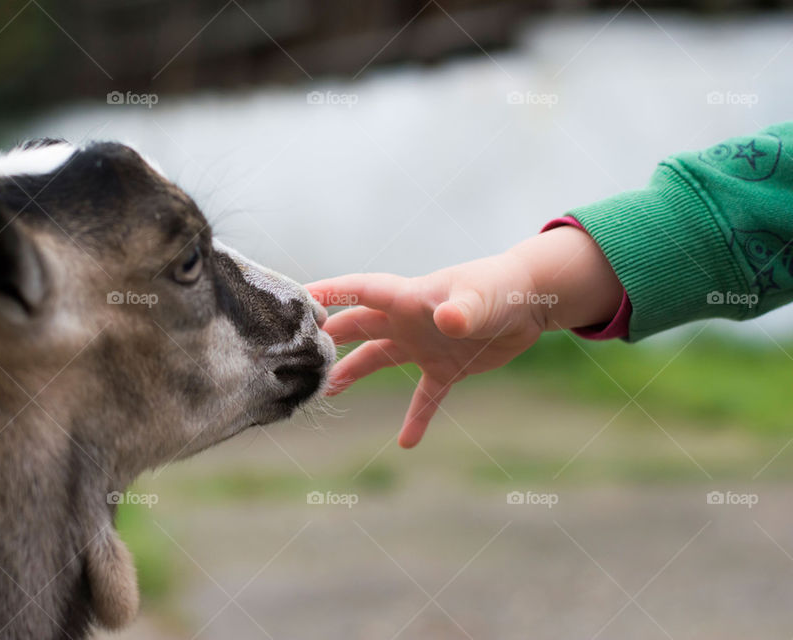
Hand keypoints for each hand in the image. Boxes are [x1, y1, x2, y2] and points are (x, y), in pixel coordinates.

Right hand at [306, 226, 621, 447]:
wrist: (532, 301)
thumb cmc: (503, 288)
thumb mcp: (483, 298)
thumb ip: (463, 309)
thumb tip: (447, 320)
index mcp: (409, 298)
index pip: (359, 292)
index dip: (328, 294)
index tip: (295, 299)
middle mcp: (408, 320)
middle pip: (359, 327)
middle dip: (328, 339)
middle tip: (295, 356)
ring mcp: (425, 344)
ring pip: (379, 360)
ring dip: (353, 374)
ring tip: (326, 392)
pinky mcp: (447, 367)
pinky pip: (425, 396)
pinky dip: (416, 417)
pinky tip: (406, 443)